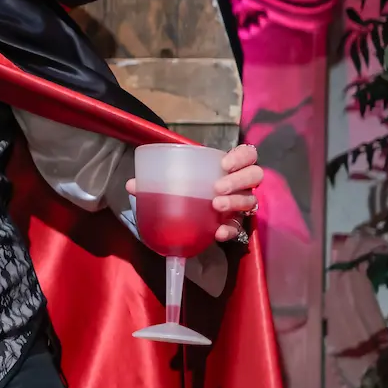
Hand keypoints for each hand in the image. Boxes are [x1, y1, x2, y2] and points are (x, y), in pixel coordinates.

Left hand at [126, 143, 260, 242]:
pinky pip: (240, 228)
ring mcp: (241, 203)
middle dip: (239, 180)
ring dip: (235, 202)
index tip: (224, 164)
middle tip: (217, 188)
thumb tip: (132, 184)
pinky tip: (218, 233)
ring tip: (216, 205)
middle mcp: (240, 183)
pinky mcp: (236, 223)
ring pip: (251, 200)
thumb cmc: (186, 189)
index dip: (241, 157)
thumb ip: (154, 181)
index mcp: (227, 167)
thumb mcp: (173, 182)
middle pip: (255, 175)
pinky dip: (229, 229)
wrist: (189, 216)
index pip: (248, 154)